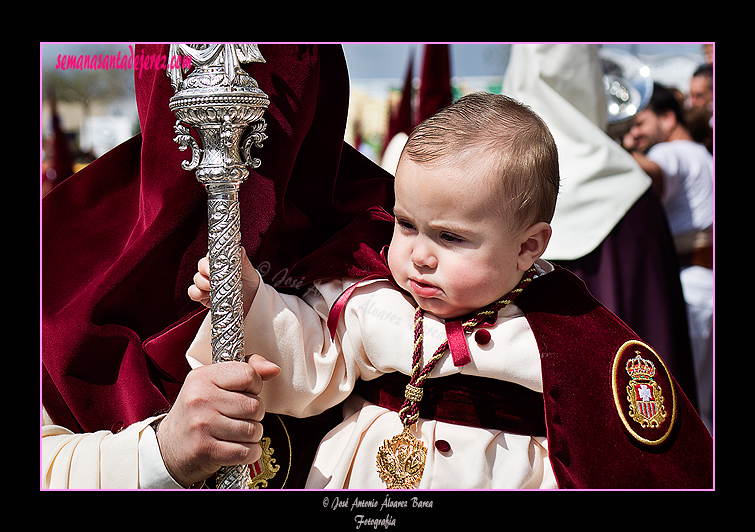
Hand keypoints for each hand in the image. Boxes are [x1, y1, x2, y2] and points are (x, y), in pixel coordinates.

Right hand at [155, 354, 280, 487]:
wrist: (168, 447)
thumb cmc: (199, 411)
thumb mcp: (214, 382)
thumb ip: (247, 369)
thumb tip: (274, 369)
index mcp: (203, 376)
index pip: (249, 374)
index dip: (254, 386)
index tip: (244, 393)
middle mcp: (200, 398)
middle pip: (255, 405)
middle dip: (255, 414)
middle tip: (240, 417)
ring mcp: (201, 425)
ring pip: (253, 429)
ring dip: (253, 435)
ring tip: (238, 433)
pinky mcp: (206, 450)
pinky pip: (246, 451)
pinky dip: (250, 453)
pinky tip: (239, 448)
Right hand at [188, 246, 259, 315]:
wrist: (251, 301)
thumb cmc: (249, 283)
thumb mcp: (249, 271)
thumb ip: (243, 260)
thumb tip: (239, 249)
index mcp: (220, 261)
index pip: (211, 255)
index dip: (211, 258)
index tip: (216, 262)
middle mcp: (211, 271)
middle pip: (201, 266)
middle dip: (206, 271)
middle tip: (216, 278)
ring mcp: (205, 283)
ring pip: (196, 279)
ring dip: (203, 284)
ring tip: (214, 289)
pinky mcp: (202, 296)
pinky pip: (193, 293)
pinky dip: (198, 294)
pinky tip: (209, 297)